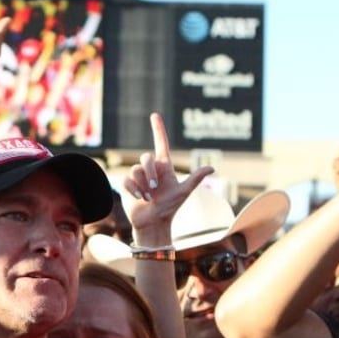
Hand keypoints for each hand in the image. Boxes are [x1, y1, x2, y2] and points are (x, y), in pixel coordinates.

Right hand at [121, 113, 213, 241]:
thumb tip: (211, 167)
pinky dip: (133, 189)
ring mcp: (139, 177)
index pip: (161, 143)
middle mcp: (151, 169)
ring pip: (136, 169)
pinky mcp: (128, 185)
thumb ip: (195, 178)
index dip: (158, 129)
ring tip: (148, 197)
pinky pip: (127, 180)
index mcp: (164, 167)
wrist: (154, 222)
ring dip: (142, 184)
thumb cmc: (170, 207)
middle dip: (150, 172)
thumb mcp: (184, 192)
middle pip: (146, 157)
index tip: (155, 115)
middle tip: (155, 188)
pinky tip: (139, 198)